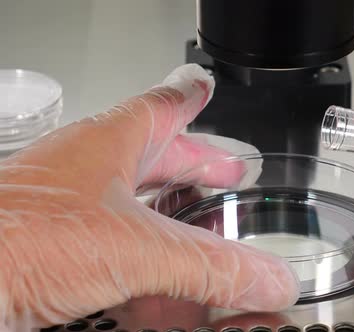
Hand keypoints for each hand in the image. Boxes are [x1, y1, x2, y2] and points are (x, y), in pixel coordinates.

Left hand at [0, 64, 298, 330]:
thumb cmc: (12, 239)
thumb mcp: (134, 247)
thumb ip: (208, 265)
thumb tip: (268, 278)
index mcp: (106, 144)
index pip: (159, 107)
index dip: (188, 96)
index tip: (202, 84)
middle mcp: (85, 173)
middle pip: (152, 155)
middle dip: (194, 162)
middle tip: (224, 170)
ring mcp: (67, 214)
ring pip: (133, 205)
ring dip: (172, 215)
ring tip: (201, 224)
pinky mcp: (55, 255)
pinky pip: (115, 251)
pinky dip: (147, 263)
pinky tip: (163, 284)